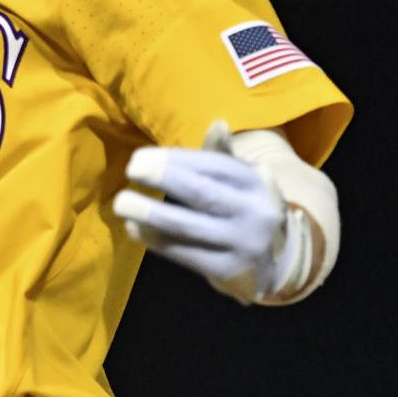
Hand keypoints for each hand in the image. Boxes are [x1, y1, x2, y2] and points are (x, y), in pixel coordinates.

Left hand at [113, 121, 291, 302]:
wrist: (277, 259)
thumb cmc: (244, 207)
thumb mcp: (242, 180)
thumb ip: (222, 155)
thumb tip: (218, 125)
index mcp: (256, 182)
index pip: (212, 165)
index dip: (174, 160)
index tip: (140, 156)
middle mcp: (254, 212)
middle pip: (202, 193)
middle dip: (163, 179)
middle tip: (130, 170)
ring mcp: (241, 244)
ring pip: (187, 226)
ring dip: (149, 214)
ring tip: (121, 203)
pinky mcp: (225, 271)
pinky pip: (182, 252)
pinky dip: (154, 239)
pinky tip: (134, 228)